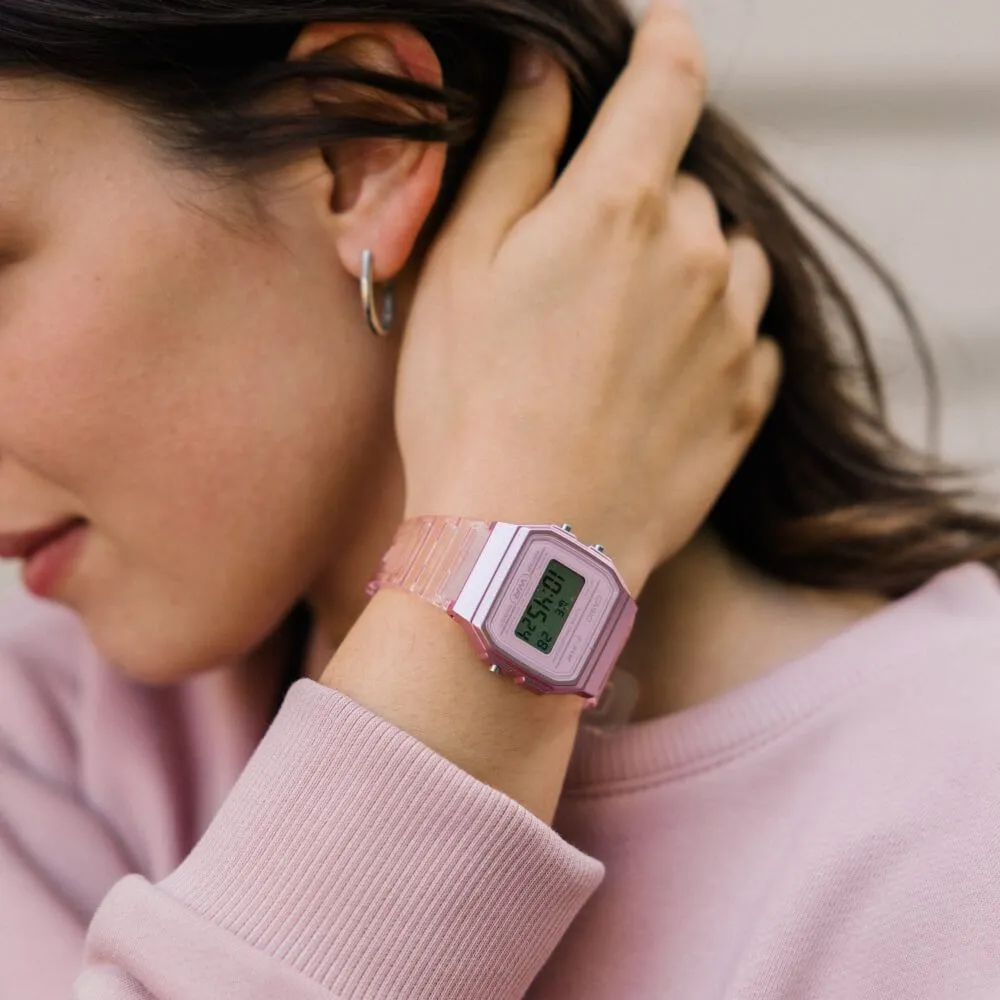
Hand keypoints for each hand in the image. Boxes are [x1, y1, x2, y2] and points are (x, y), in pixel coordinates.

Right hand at [396, 0, 780, 594]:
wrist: (524, 544)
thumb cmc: (470, 403)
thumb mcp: (461, 262)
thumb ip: (516, 151)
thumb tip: (550, 72)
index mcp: (619, 207)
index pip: (670, 80)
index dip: (664, 44)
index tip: (660, 39)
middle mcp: (695, 256)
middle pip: (683, 184)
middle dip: (639, 195)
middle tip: (576, 259)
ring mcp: (730, 333)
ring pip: (726, 255)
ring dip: (685, 262)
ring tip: (620, 322)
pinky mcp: (743, 401)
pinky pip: (746, 333)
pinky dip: (711, 330)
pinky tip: (654, 372)